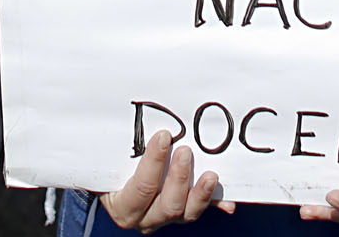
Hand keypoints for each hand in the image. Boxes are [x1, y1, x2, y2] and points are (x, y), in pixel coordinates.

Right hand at [99, 131, 232, 233]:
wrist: (114, 183)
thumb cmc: (110, 166)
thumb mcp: (110, 159)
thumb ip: (120, 147)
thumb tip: (127, 119)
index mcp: (122, 206)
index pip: (141, 188)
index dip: (153, 163)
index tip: (164, 136)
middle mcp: (143, 218)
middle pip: (167, 206)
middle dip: (180, 178)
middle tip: (186, 151)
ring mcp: (164, 218)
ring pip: (186, 213)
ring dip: (200, 194)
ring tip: (211, 175)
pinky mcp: (181, 213)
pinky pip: (200, 210)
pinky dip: (215, 204)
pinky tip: (228, 202)